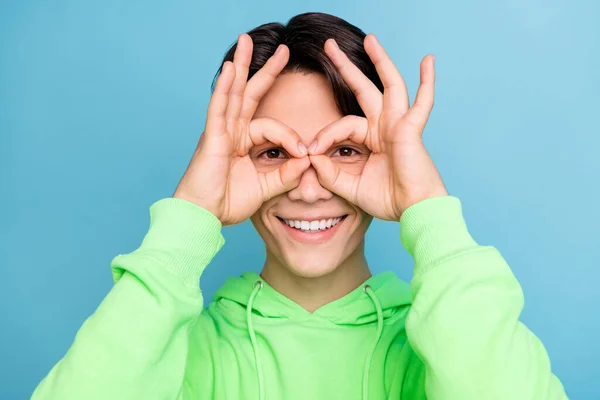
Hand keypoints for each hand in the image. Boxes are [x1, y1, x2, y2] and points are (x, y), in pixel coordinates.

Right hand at [173, 34, 309, 224]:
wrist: (203, 216)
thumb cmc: (228, 203)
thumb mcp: (266, 187)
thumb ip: (286, 173)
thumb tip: (308, 161)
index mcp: (243, 142)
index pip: (272, 126)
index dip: (291, 137)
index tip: (305, 154)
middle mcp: (231, 132)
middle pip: (250, 94)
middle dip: (265, 70)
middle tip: (282, 49)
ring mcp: (220, 132)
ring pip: (233, 92)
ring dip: (241, 66)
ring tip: (247, 41)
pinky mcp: (211, 138)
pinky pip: (219, 108)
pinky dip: (224, 88)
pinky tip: (230, 69)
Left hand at [308, 34, 447, 220]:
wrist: (413, 211)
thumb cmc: (388, 200)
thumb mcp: (350, 187)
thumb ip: (330, 173)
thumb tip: (310, 157)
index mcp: (372, 139)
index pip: (342, 125)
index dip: (323, 136)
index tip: (309, 152)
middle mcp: (385, 127)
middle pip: (363, 89)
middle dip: (346, 67)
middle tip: (329, 46)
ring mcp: (399, 125)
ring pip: (389, 85)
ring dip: (380, 60)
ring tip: (370, 38)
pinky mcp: (411, 129)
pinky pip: (423, 102)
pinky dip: (427, 81)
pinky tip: (428, 60)